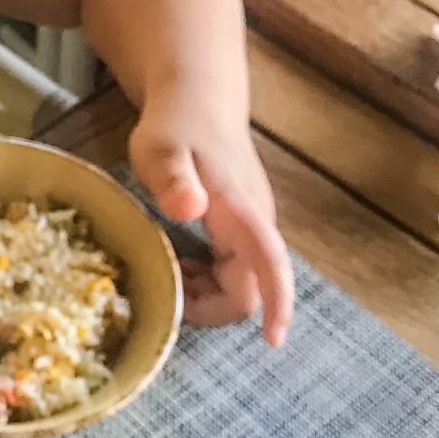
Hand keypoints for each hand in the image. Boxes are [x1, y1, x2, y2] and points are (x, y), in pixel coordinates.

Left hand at [128, 101, 292, 346]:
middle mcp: (255, 223)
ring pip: (242, 282)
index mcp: (242, 212)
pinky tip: (178, 262)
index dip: (278, 306)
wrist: (197, 95)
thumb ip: (173, 179)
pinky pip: (234, 268)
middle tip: (166, 293)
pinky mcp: (241, 225)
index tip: (272, 342)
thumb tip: (191, 207)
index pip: (272, 266)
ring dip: (207, 294)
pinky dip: (207, 278)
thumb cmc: (176, 124)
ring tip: (167, 275)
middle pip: (251, 289)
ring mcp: (250, 225)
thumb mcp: (161, 150)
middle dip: (212, 306)